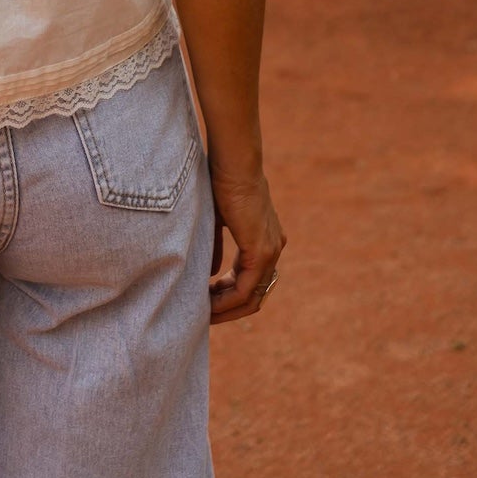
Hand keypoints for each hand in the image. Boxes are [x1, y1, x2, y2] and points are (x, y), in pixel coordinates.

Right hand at [208, 166, 285, 324]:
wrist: (234, 163)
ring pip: (251, 297)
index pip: (251, 279)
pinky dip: (227, 301)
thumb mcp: (218, 219)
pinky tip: (207, 303)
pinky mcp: (261, 252)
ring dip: (226, 309)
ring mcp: (270, 251)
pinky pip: (245, 289)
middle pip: (254, 294)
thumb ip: (218, 247)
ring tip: (202, 314)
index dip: (228, 294)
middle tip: (203, 314)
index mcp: (266, 239)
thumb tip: (214, 274)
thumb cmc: (222, 181)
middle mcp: (274, 248)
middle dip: (228, 308)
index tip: (204, 300)